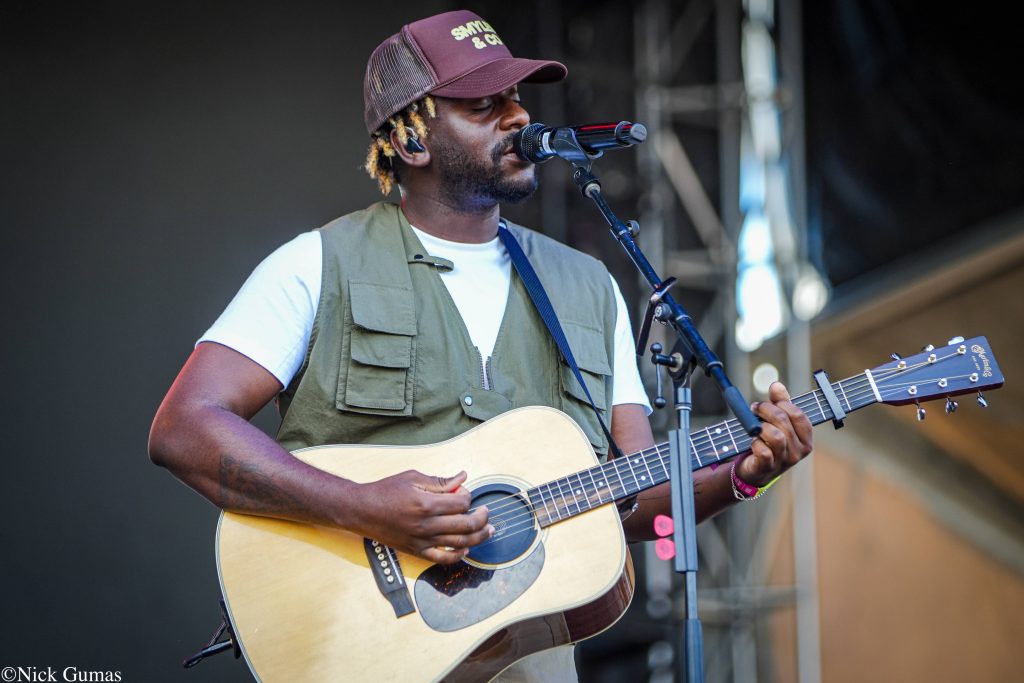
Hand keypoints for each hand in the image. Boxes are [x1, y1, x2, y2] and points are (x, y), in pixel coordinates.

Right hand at [349, 470, 492, 564]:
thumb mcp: (413, 478)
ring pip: (460, 542)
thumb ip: (440, 481)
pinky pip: (443, 558)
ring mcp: (422, 540)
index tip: (464, 491)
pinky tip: (466, 548)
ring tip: (488, 531)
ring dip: (478, 537)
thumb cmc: (385, 491)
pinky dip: (458, 555)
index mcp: (427, 503)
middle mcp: (427, 524)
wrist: (362, 510)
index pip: (461, 502)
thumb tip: (462, 477)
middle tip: (486, 511)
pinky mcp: (417, 550)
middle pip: (466, 524)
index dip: (469, 495)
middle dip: (482, 517)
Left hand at [737, 382, 812, 486]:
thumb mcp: (778, 423)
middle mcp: (799, 451)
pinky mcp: (768, 468)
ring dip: (760, 427)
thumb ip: (779, 403)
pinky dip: (755, 443)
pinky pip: (763, 452)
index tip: (768, 401)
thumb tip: (776, 385)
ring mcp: (784, 461)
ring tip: (754, 427)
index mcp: (805, 438)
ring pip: (775, 436)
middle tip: (755, 408)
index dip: (782, 403)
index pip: (799, 415)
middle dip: (766, 410)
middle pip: (784, 422)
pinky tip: (753, 442)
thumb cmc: (769, 443)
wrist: (756, 470)